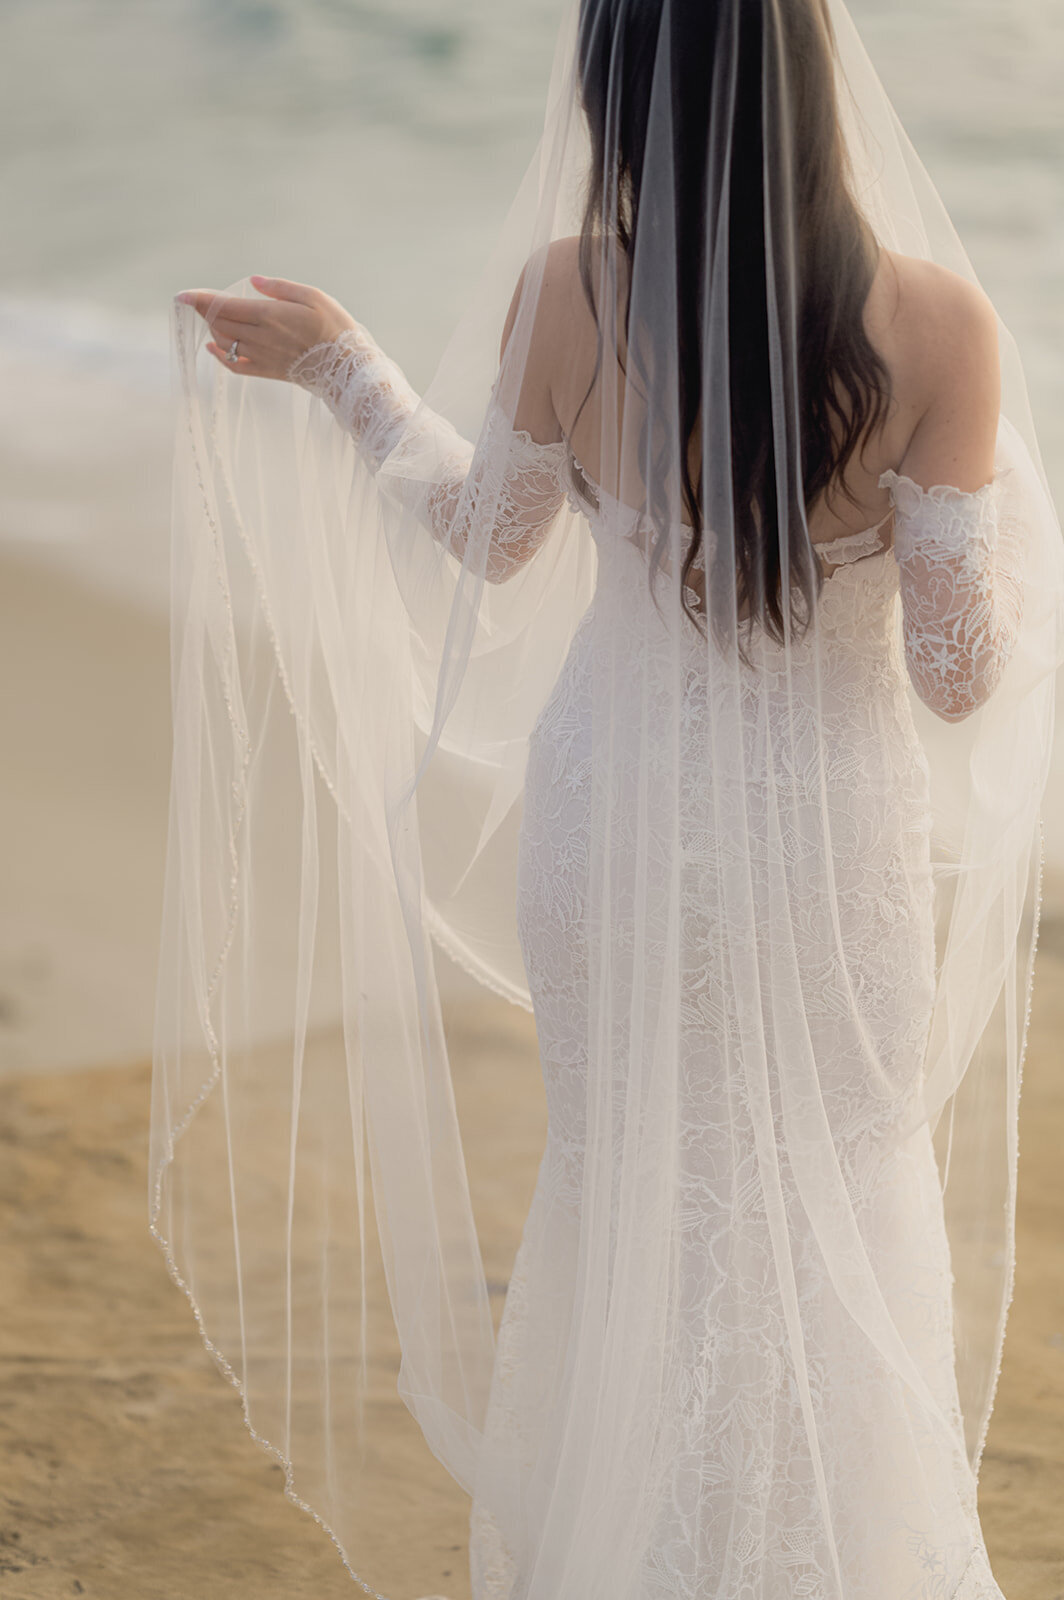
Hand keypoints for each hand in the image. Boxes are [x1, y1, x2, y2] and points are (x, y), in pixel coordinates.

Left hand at [175, 276, 357, 380]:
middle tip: (194, 301)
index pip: (225, 305)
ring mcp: (263, 356)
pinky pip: (236, 366)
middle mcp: (261, 336)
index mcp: (269, 314)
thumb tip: (253, 281)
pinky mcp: (268, 371)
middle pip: (220, 323)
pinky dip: (220, 356)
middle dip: (203, 311)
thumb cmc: (335, 326)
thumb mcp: (313, 295)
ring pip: (225, 342)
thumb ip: (280, 287)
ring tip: (210, 318)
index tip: (182, 295)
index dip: (201, 300)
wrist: (348, 366)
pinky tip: (212, 347)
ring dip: (213, 329)